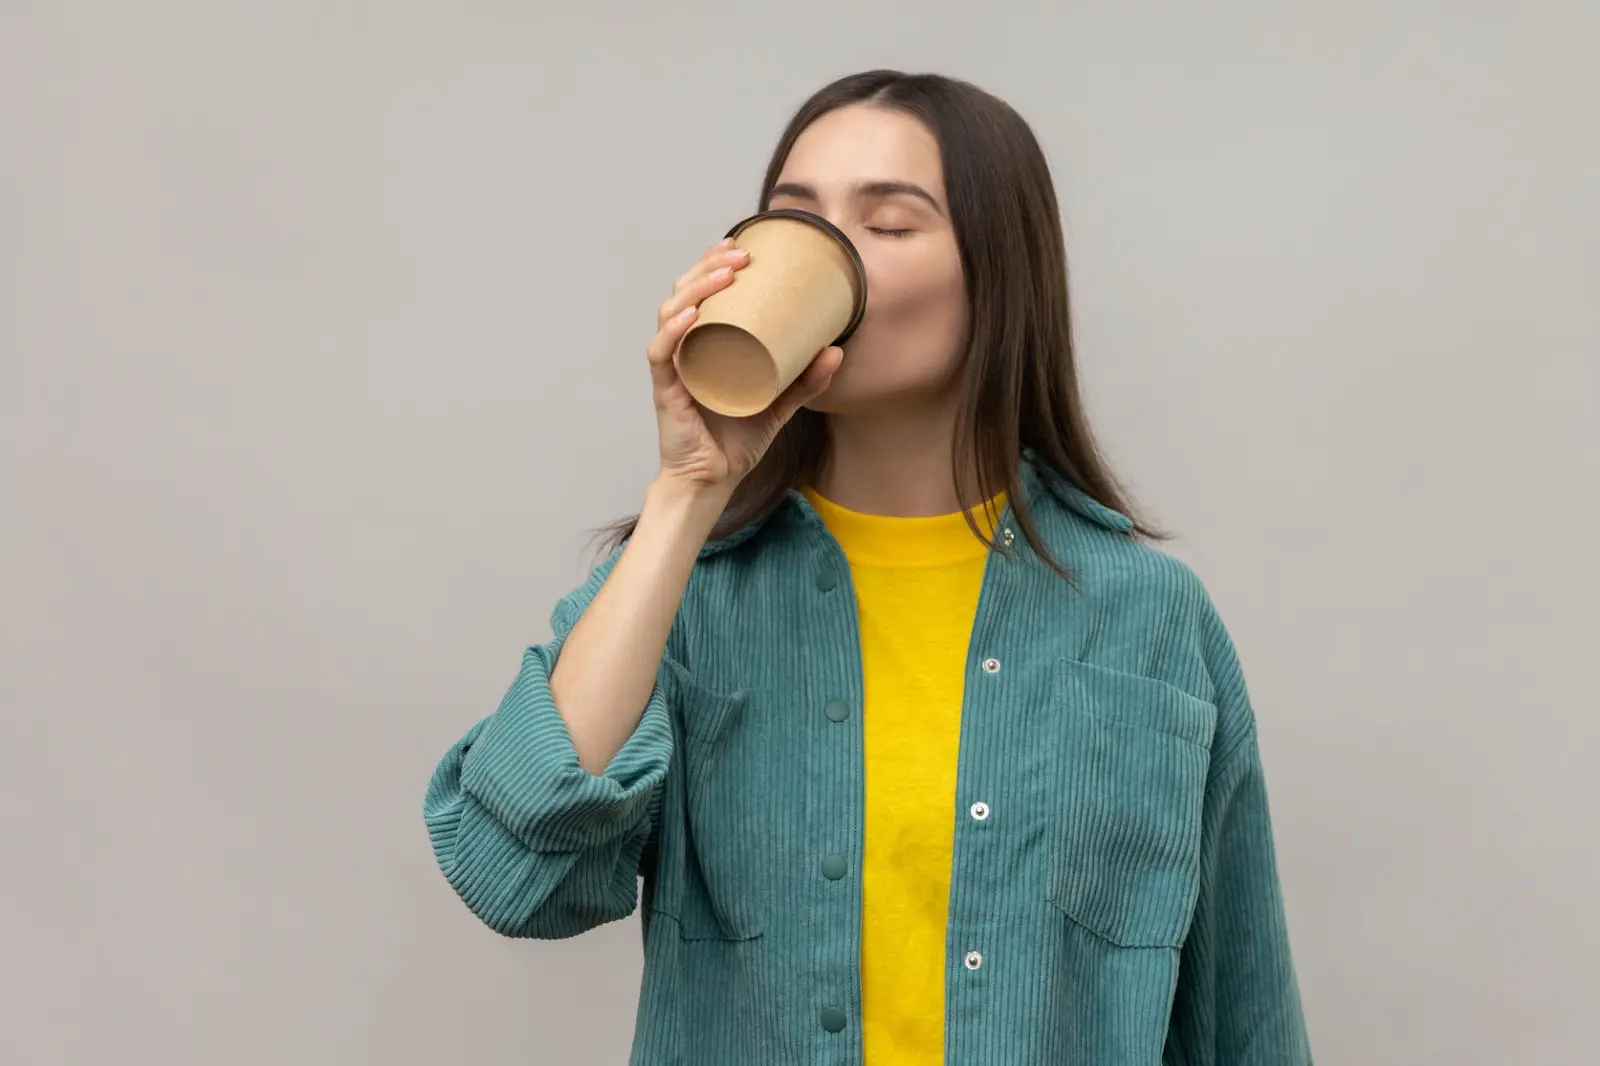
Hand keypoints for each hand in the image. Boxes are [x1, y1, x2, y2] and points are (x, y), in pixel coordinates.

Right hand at [646, 237, 842, 492]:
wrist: (713, 481)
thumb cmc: (736, 441)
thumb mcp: (779, 404)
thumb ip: (806, 380)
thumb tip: (837, 350)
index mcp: (704, 344)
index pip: (699, 292)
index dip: (713, 263)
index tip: (742, 247)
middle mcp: (682, 349)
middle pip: (682, 292)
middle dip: (708, 266)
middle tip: (740, 255)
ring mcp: (672, 368)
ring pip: (670, 313)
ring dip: (695, 288)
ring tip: (724, 275)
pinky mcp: (666, 390)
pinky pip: (661, 353)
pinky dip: (674, 331)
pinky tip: (692, 315)